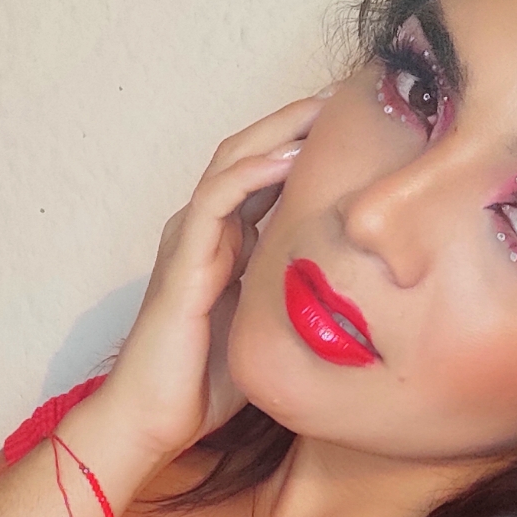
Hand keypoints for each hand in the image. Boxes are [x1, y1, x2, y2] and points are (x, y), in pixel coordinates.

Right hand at [100, 93, 328, 462]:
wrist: (156, 419)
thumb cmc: (209, 384)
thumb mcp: (272, 331)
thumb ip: (300, 302)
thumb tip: (359, 301)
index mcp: (227, 243)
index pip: (268, 175)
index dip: (308, 145)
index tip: (361, 128)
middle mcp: (206, 230)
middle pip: (252, 152)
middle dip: (299, 120)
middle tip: (352, 97)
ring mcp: (190, 239)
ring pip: (233, 161)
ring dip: (281, 129)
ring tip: (328, 107)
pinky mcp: (183, 259)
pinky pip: (217, 200)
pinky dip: (253, 173)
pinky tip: (292, 157)